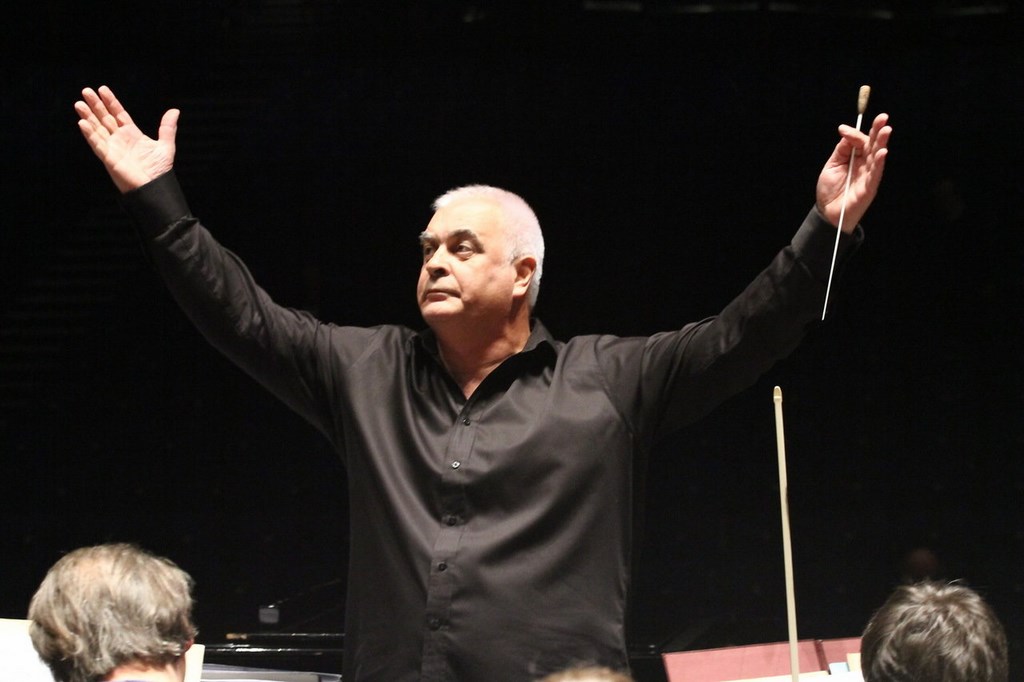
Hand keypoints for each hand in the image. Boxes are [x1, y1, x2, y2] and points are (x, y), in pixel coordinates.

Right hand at [74, 86, 179, 192]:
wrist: (155, 188)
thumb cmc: (159, 170)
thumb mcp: (165, 146)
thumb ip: (167, 128)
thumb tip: (175, 111)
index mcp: (132, 134)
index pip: (118, 114)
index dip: (111, 102)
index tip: (102, 89)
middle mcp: (120, 139)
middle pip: (105, 118)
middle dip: (96, 105)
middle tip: (86, 91)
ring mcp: (113, 148)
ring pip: (97, 129)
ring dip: (88, 117)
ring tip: (79, 104)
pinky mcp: (108, 158)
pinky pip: (97, 144)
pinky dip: (90, 134)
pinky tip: (82, 123)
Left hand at [815, 113, 891, 231]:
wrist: (827, 211)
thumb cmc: (830, 189)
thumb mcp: (832, 164)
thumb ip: (842, 149)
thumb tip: (846, 130)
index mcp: (856, 158)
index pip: (861, 141)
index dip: (854, 134)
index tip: (842, 129)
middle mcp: (865, 164)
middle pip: (874, 145)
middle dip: (878, 131)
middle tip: (883, 117)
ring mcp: (869, 175)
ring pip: (877, 156)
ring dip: (882, 143)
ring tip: (886, 130)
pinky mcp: (869, 187)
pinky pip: (876, 173)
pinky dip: (879, 162)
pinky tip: (882, 152)